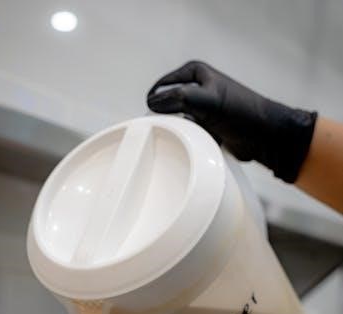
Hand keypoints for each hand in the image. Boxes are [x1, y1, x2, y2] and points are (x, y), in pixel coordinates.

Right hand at [147, 61, 316, 182]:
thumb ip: (178, 98)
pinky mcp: (208, 125)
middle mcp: (198, 87)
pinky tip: (193, 143)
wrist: (263, 135)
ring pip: (178, 118)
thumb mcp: (206, 100)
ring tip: (180, 137)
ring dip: (178, 129)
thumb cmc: (241, 112)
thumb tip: (153, 102)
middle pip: (169, 102)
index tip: (147, 115)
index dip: (155, 99)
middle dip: (165, 116)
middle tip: (159, 130)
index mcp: (196, 73)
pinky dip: (189, 138)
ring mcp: (202, 107)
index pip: (165, 84)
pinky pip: (189, 131)